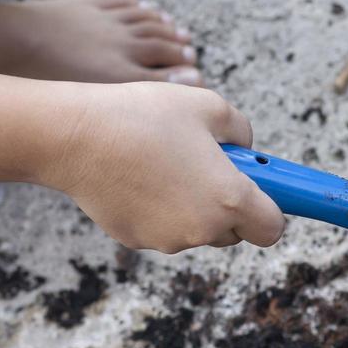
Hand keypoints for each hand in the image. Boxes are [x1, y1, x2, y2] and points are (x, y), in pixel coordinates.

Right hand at [47, 82, 285, 252]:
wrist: (75, 136)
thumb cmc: (144, 116)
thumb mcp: (210, 107)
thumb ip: (242, 132)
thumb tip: (246, 150)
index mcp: (229, 199)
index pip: (272, 228)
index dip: (272, 210)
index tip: (266, 193)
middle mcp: (202, 229)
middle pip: (234, 230)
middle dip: (230, 205)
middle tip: (210, 166)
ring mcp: (167, 239)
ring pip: (196, 229)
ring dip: (194, 206)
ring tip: (167, 162)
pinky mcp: (136, 240)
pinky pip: (163, 227)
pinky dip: (160, 209)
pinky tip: (140, 174)